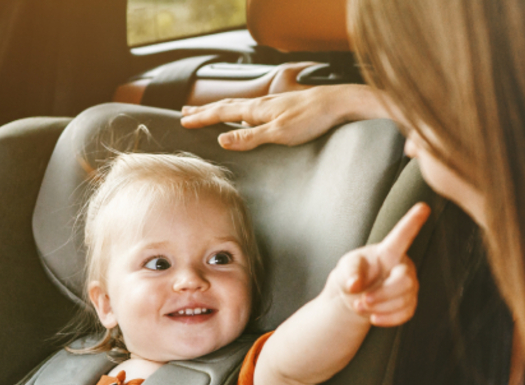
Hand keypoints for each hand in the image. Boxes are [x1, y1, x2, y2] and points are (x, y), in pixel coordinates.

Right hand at [180, 84, 386, 150]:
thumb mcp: (279, 133)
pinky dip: (237, 110)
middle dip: (204, 110)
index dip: (201, 118)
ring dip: (219, 108)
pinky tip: (243, 113)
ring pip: (237, 105)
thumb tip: (223, 140)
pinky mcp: (283, 107)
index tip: (183, 121)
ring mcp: (272, 104)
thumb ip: (250, 137)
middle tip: (185, 112)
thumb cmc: (313, 118)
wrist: (340, 104)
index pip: (221, 112)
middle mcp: (261, 104)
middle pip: (225, 105)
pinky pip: (251, 108)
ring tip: (208, 110)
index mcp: (256, 109)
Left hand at [327, 203, 429, 325]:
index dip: (411, 223)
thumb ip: (348, 274)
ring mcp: (409, 285)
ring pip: (404, 299)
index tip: (423, 207)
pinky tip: (373, 318)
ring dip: (380, 307)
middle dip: (382, 294)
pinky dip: (387, 318)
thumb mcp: (345, 269)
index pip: (401, 237)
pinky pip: (406, 313)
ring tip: (360, 306)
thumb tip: (355, 285)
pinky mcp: (409, 303)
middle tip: (361, 300)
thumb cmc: (352, 275)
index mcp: (387, 252)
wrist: (355, 298)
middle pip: (405, 281)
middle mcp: (403, 266)